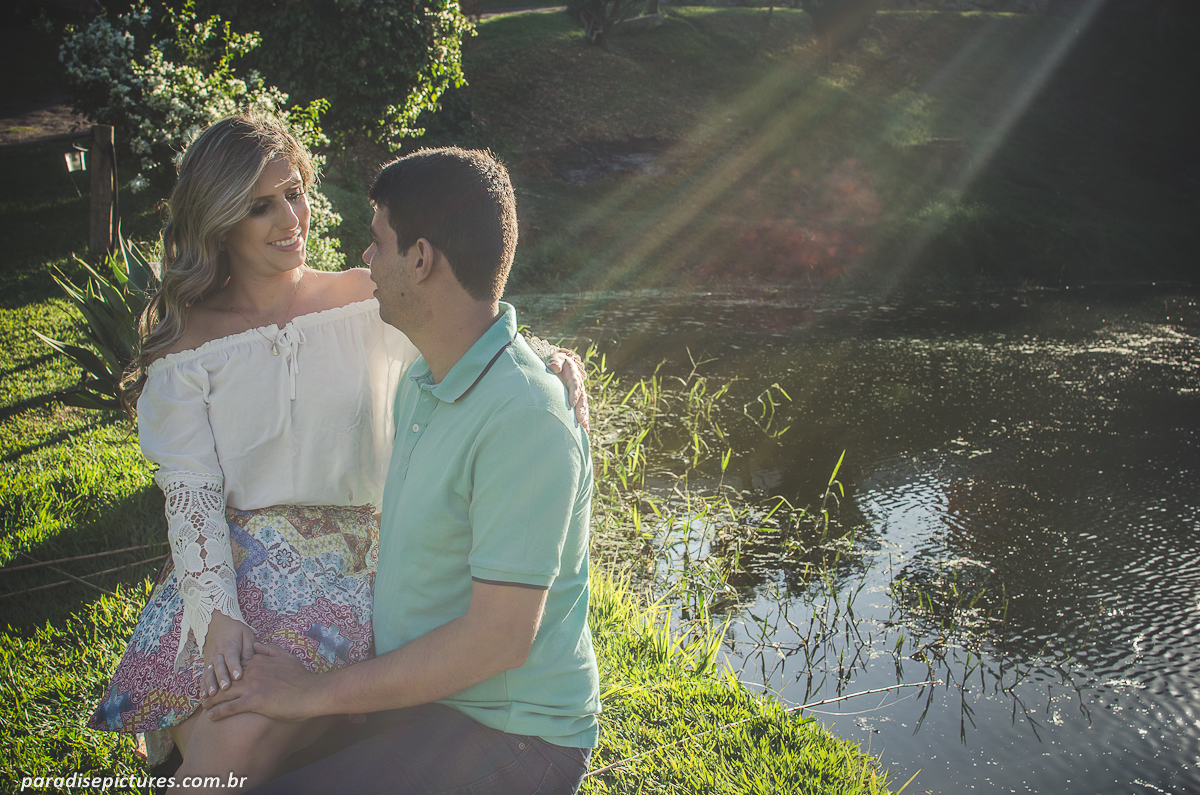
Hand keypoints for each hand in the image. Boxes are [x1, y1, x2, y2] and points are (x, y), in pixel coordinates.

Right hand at [202, 611, 255, 697]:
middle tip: (225, 688)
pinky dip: (202, 685)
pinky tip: (203, 696)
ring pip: (209, 672)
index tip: (238, 676)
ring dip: (209, 684)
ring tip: (212, 695)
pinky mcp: (206, 664)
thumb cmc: (235, 629)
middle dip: (221, 678)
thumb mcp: (246, 633)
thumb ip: (248, 647)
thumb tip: (251, 661)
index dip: (234, 667)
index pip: (232, 657)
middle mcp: (218, 653)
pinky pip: (203, 675)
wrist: (216, 621)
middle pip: (219, 667)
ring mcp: (210, 659)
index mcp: (230, 645)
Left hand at [203, 642, 317, 722]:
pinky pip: (230, 707)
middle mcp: (252, 673)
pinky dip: (218, 712)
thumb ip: (269, 649)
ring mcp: (251, 687)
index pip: (235, 666)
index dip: (225, 673)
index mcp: (258, 662)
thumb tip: (254, 645)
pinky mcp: (253, 701)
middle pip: (225, 679)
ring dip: (211, 700)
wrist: (309, 693)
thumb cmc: (301, 677)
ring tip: (204, 705)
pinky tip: (210, 717)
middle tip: (204, 694)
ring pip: (224, 693)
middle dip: (213, 686)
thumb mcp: (286, 656)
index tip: (217, 678)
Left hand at [548, 348, 589, 432]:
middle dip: (581, 410)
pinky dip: (584, 420)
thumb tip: (554, 367)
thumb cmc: (557, 362)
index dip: (574, 394)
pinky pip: (582, 411)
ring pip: (584, 406)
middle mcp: (579, 386)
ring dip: (584, 417)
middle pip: (582, 399)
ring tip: (584, 428)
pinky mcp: (577, 400)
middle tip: (580, 420)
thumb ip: (555, 361)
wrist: (562, 364)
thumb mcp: (555, 358)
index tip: (571, 404)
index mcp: (574, 376)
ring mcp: (579, 394)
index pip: (575, 386)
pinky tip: (585, 431)